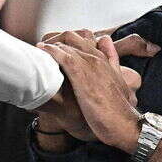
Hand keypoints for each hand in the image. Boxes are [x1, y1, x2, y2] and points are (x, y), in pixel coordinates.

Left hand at [43, 31, 142, 154]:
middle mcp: (98, 59)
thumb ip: (113, 67)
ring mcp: (90, 65)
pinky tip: (42, 51)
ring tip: (38, 49)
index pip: (85, 39)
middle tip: (43, 48)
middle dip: (56, 40)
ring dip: (50, 45)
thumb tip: (106, 56)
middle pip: (73, 37)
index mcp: (106, 61)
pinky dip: (51, 52)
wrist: (124, 124)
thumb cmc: (118, 110)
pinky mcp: (81, 75)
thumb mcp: (120, 84)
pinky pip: (63, 56)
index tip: (56, 47)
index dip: (69, 41)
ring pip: (67, 45)